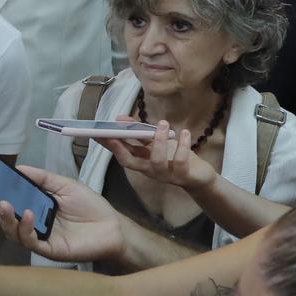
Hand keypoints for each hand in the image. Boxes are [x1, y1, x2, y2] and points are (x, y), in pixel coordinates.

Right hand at [0, 164, 126, 264]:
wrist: (112, 226)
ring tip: (5, 204)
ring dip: (5, 218)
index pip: (9, 199)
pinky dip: (24, 228)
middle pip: (5, 217)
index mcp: (35, 206)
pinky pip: (29, 242)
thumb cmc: (90, 205)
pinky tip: (28, 215)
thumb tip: (17, 168)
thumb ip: (41, 178)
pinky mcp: (47, 250)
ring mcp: (38, 237)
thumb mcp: (63, 184)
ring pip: (12, 231)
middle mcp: (32, 223)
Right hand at [98, 119, 216, 192]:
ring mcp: (165, 174)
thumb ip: (139, 132)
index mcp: (141, 162)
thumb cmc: (175, 157)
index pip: (120, 153)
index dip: (108, 144)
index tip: (97, 133)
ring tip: (162, 123)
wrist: (199, 177)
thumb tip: (119, 118)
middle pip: (129, 161)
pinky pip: (180, 161)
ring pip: (156, 161)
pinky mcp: (182, 175)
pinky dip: (182, 145)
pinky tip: (183, 132)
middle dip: (120, 147)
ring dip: (157, 141)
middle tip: (114, 132)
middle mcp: (149, 170)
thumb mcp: (156, 142)